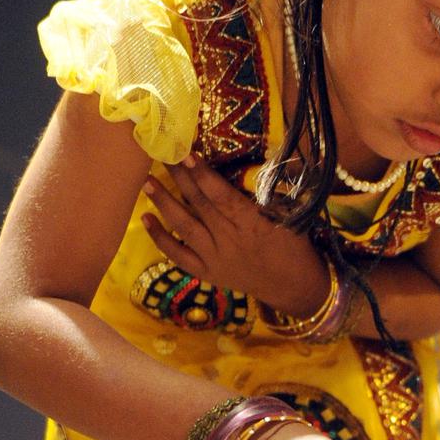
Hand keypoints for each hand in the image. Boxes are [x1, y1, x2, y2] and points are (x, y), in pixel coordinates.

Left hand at [141, 156, 325, 313]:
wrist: (293, 286)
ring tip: (147, 182)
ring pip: (184, 226)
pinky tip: (145, 218)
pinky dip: (160, 238)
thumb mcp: (291, 217)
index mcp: (252, 223)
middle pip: (199, 204)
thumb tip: (264, 159)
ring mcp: (215, 258)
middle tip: (161, 154)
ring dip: (164, 203)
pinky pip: (178, 255)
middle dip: (179, 178)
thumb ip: (272, 193)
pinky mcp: (207, 272)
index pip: (221, 195)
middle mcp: (229, 239)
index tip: (186, 154)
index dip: (202, 174)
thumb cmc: (294, 246)